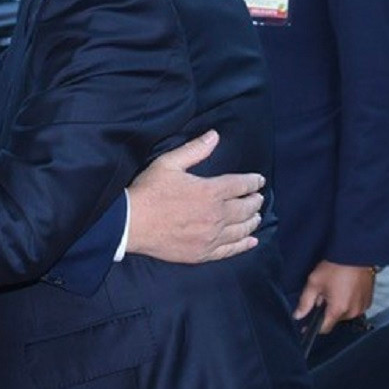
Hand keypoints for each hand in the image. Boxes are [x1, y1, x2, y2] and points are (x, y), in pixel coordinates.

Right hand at [125, 130, 263, 264]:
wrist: (130, 224)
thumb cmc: (148, 192)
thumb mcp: (168, 163)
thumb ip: (194, 150)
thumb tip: (214, 136)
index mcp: (210, 191)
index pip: (240, 185)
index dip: (252, 182)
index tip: (259, 181)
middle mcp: (216, 215)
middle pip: (245, 208)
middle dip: (254, 201)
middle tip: (258, 198)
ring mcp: (211, 236)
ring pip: (241, 229)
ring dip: (252, 221)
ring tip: (257, 217)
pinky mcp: (203, 252)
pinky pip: (230, 250)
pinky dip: (244, 245)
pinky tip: (251, 241)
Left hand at [293, 260, 375, 332]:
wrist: (356, 254)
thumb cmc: (335, 267)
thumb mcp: (314, 282)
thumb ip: (305, 302)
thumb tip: (298, 316)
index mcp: (338, 309)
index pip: (324, 328)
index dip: (313, 328)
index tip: (306, 326)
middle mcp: (352, 312)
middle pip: (334, 319)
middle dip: (326, 310)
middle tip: (322, 293)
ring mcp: (362, 307)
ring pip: (345, 313)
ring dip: (338, 306)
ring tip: (334, 289)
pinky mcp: (368, 301)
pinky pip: (355, 307)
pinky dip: (348, 302)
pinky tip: (344, 289)